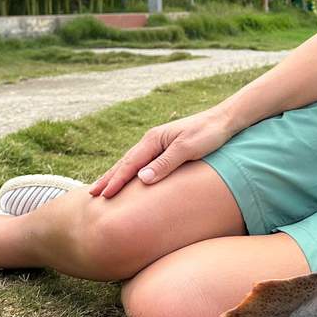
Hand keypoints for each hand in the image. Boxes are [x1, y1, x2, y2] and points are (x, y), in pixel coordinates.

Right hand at [89, 108, 235, 197]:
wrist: (225, 120)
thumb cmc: (208, 133)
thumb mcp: (188, 149)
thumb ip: (166, 163)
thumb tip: (142, 179)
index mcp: (154, 140)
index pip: (130, 164)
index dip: (116, 181)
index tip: (104, 196)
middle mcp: (152, 140)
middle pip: (125, 162)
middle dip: (109, 178)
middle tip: (92, 194)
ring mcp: (159, 144)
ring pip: (132, 162)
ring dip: (117, 175)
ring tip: (104, 188)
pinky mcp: (167, 148)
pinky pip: (143, 163)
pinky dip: (131, 172)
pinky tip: (130, 179)